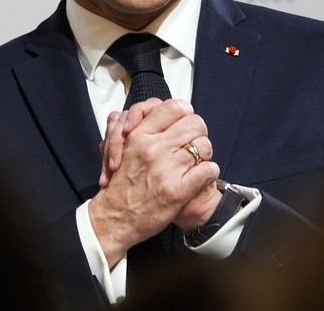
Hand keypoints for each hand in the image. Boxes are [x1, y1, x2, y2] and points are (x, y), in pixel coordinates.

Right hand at [89, 99, 218, 267]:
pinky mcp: (178, 190)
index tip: (185, 122)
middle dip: (198, 132)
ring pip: (204, 146)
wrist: (114, 218)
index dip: (185, 113)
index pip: (174, 107)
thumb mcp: (125, 147)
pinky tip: (200, 176)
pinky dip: (209, 172)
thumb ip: (143, 128)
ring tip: (196, 161)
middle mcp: (153, 149)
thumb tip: (162, 112)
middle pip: (195, 123)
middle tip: (194, 142)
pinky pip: (208, 170)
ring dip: (204, 153)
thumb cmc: (120, 185)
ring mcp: (166, 169)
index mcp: (140, 135)